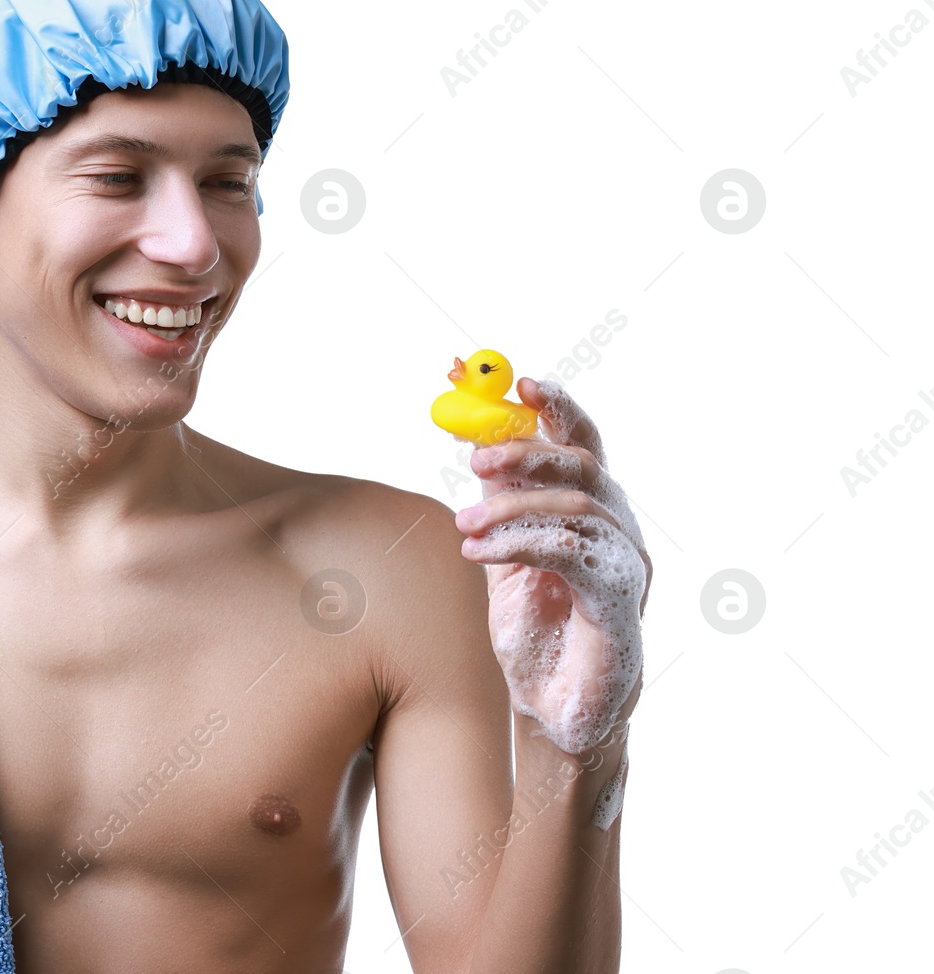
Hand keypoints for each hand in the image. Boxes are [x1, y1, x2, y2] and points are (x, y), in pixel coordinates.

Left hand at [454, 378, 650, 757]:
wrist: (555, 708)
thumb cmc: (536, 630)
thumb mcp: (505, 553)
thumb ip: (498, 503)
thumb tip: (474, 441)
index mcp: (592, 508)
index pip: (581, 440)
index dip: (554, 406)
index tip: (517, 381)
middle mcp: (618, 527)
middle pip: (583, 465)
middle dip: (526, 452)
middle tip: (474, 459)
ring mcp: (626, 562)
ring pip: (575, 507)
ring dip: (509, 510)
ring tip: (463, 528)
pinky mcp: (618, 599)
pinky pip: (571, 553)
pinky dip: (519, 545)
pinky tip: (478, 555)